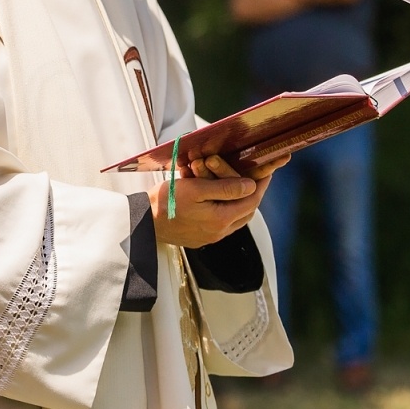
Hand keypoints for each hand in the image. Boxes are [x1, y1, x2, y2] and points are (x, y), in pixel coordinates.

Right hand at [149, 154, 288, 248]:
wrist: (142, 222)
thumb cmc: (165, 202)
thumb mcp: (196, 188)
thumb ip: (226, 188)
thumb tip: (251, 186)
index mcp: (220, 220)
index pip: (251, 201)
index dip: (261, 185)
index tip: (267, 171)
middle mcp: (218, 232)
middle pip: (247, 212)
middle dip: (254, 194)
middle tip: (258, 178)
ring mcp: (209, 237)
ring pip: (236, 219)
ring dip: (241, 203)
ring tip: (243, 187)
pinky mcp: (200, 238)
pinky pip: (222, 223)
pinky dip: (227, 209)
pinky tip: (222, 200)